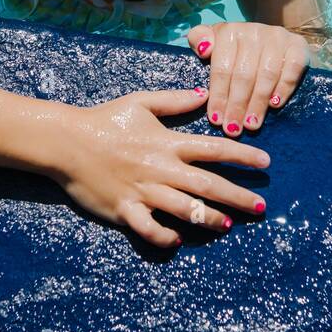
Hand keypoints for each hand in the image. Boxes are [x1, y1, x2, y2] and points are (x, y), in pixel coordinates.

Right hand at [48, 88, 269, 247]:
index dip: (243, 155)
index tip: (266, 164)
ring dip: (209, 218)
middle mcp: (160, 168)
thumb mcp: (140, 102)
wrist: (65, 141)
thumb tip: (203, 93)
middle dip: (238, 197)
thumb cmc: (104, 120)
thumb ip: (174, 100)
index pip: (214, 149)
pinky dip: (164, 236)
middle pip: (207, 184)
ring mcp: (143, 191)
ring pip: (184, 209)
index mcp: (167, 142)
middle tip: (261, 208)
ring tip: (227, 225)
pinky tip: (177, 239)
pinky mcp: (124, 209)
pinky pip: (149, 229)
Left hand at [187, 22, 308, 137]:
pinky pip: (292, 68)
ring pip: (266, 74)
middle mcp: (253, 31)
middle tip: (233, 129)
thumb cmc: (236, 48)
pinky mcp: (297, 45)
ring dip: (258, 103)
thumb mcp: (214, 40)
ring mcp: (277, 37)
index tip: (216, 119)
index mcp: (229, 31)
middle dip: (237, 105)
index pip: (221, 68)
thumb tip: (204, 50)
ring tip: (251, 124)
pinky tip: (275, 105)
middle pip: (244, 74)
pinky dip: (284, 87)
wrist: (272, 39)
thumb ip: (200, 39)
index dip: (218, 96)